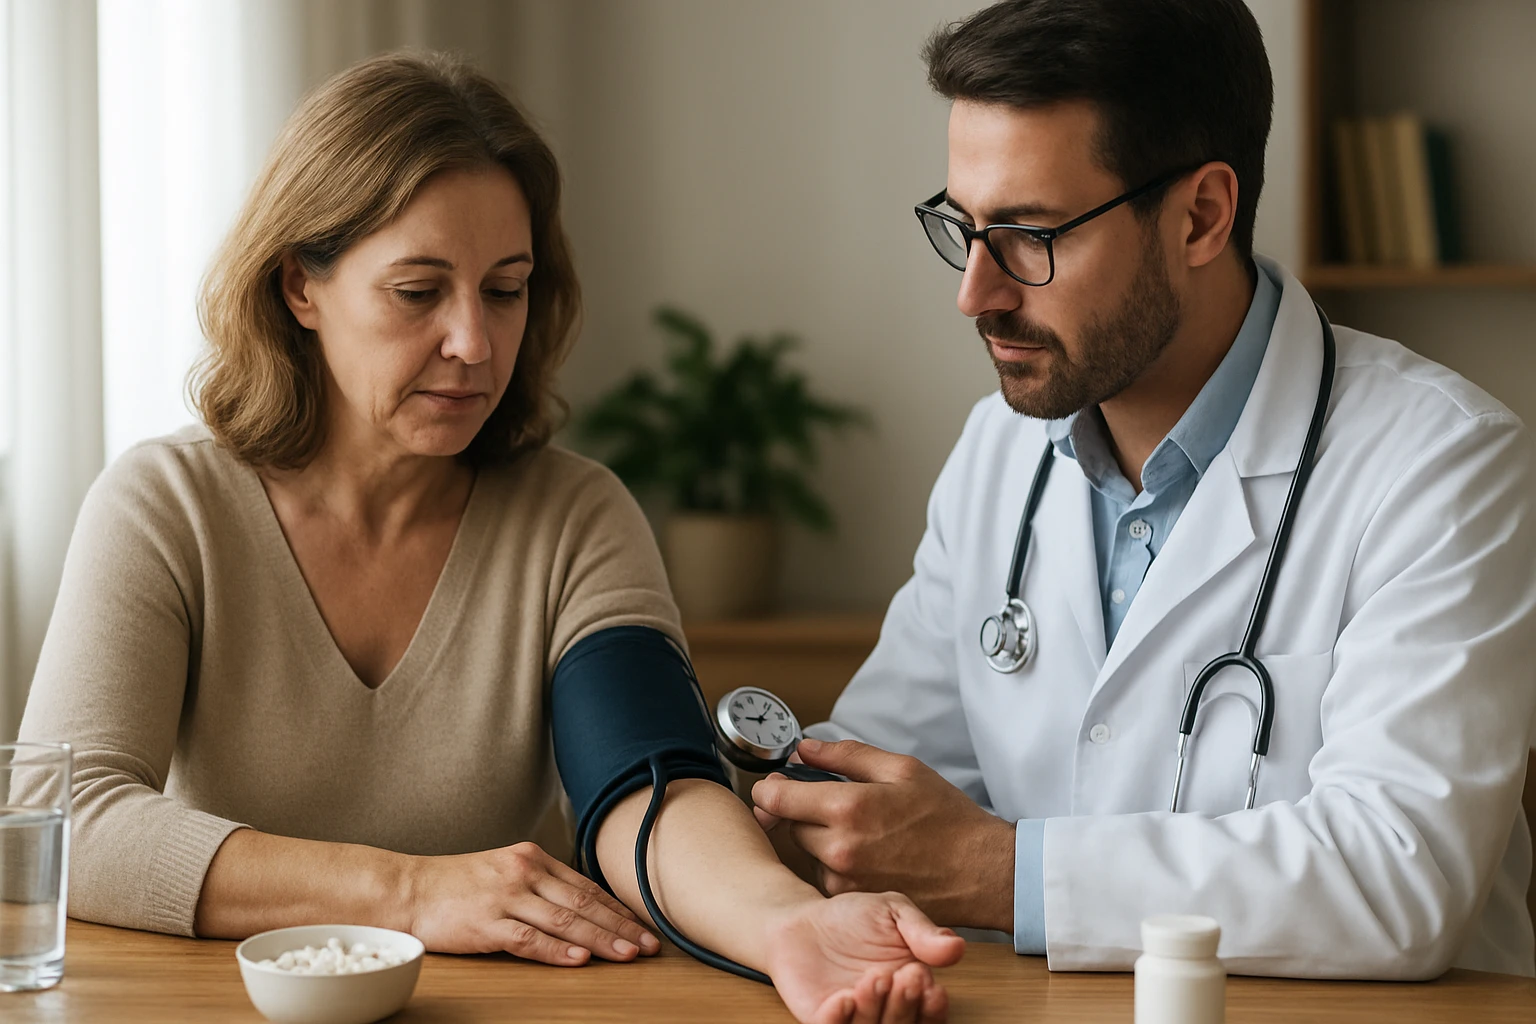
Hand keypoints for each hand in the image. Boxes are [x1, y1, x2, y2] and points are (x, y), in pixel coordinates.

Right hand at [404, 841, 659, 964]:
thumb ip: (540, 883)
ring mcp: (506, 898)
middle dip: (621, 926)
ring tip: (629, 954)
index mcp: (532, 858)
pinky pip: (529, 939)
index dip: (619, 908)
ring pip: (565, 920)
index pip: (586, 886)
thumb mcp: (504, 870)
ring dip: (601, 939)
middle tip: (651, 944)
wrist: (408, 889)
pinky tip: (580, 958)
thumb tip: (581, 905)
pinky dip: (557, 949)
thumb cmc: (456, 885)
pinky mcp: (486, 923)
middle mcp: (524, 873)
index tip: (644, 925)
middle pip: (583, 903)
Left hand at [752, 738, 1014, 929]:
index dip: (770, 786)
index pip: (776, 797)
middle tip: (830, 800)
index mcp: (847, 808)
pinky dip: (835, 862)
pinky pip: (824, 875)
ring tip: (859, 829)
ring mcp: (843, 880)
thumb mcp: (902, 769)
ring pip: (805, 851)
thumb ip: (846, 755)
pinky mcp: (852, 901)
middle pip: (787, 824)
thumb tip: (806, 749)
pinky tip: (866, 853)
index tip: (775, 782)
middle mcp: (838, 849)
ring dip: (817, 837)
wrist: (981, 873)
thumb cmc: (948, 820)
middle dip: (799, 809)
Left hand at [764, 891, 964, 1023]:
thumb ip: (922, 931)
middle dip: (906, 1005)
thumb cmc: (851, 918)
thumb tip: (957, 946)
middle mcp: (885, 1010)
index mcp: (909, 990)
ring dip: (877, 1010)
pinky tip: (844, 998)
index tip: (931, 986)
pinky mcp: (822, 1019)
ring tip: (873, 978)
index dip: (933, 1007)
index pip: (930, 1012)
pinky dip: (839, 1021)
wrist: (802, 921)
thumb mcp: (893, 912)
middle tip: (904, 976)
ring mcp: (853, 1018)